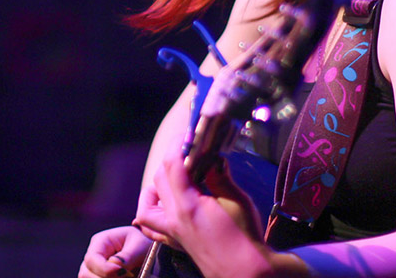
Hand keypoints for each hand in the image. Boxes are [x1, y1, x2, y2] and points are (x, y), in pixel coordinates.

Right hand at [79, 225, 150, 277]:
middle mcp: (94, 256)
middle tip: (128, 276)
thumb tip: (115, 267)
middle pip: (86, 274)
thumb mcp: (140, 246)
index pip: (92, 259)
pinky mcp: (100, 277)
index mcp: (101, 241)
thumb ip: (127, 257)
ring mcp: (94, 269)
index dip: (104, 270)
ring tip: (130, 275)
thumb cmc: (144, 243)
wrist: (148, 251)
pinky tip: (125, 277)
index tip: (124, 273)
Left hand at [133, 141, 262, 259]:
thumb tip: (212, 158)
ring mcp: (173, 233)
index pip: (172, 165)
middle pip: (159, 179)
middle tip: (188, 148)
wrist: (247, 274)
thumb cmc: (246, 239)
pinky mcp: (177, 243)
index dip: (178, 144)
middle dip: (171, 159)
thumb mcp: (236, 200)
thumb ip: (220, 175)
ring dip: (156, 185)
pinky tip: (163, 206)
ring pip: (147, 204)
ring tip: (175, 176)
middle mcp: (173, 219)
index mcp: (187, 206)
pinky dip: (152, 213)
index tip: (188, 132)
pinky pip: (152, 228)